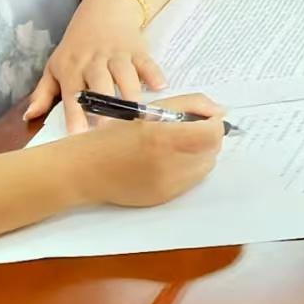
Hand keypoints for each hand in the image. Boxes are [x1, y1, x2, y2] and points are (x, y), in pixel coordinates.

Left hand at [27, 0, 166, 132]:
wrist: (104, 10)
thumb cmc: (77, 44)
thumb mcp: (55, 65)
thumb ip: (43, 93)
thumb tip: (29, 117)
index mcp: (71, 68)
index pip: (72, 93)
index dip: (74, 114)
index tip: (77, 134)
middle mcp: (93, 61)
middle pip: (99, 83)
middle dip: (103, 104)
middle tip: (107, 126)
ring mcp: (117, 54)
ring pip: (124, 74)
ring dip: (130, 93)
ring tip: (135, 113)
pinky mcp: (137, 49)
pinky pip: (146, 62)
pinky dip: (154, 74)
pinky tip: (160, 87)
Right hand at [69, 94, 226, 207]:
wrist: (83, 170)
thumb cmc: (112, 136)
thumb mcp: (150, 110)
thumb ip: (189, 105)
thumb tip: (219, 111)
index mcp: (164, 139)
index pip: (213, 134)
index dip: (214, 123)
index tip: (205, 118)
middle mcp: (169, 166)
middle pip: (212, 151)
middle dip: (207, 138)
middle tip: (189, 130)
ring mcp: (168, 186)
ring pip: (204, 168)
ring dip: (199, 154)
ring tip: (175, 145)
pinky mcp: (164, 199)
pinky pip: (190, 182)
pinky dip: (186, 169)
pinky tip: (165, 161)